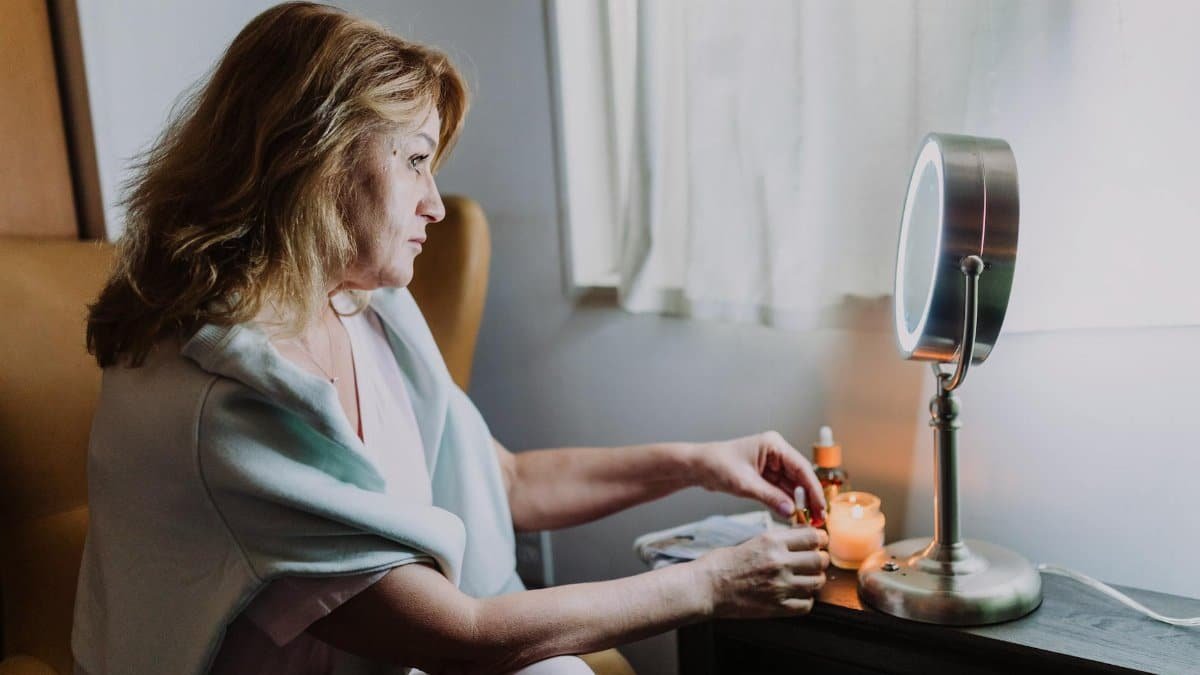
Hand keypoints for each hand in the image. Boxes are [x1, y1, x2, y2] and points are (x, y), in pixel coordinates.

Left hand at [687, 431, 826, 524]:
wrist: (698, 466)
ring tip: (810, 520)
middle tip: (819, 518)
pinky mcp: (766, 475)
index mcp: (774, 445)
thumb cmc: (717, 466)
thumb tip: (792, 511)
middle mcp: (776, 452)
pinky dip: (788, 502)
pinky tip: (795, 515)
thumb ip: (770, 497)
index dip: (813, 489)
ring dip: (800, 502)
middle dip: (809, 498)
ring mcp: (772, 464)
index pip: (801, 468)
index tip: (821, 507)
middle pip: (800, 477)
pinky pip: (782, 489)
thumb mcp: (745, 484)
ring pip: (793, 485)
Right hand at [693, 527, 829, 617]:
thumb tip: (804, 539)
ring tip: (805, 578)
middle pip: (819, 559)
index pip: (813, 536)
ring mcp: (780, 586)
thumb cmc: (723, 564)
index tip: (820, 541)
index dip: (821, 538)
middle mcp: (779, 562)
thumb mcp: (754, 541)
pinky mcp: (777, 607)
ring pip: (817, 582)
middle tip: (815, 560)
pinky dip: (805, 599)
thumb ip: (780, 541)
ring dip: (814, 579)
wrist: (706, 587)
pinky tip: (796, 594)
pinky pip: (807, 604)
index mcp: (772, 542)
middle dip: (820, 559)